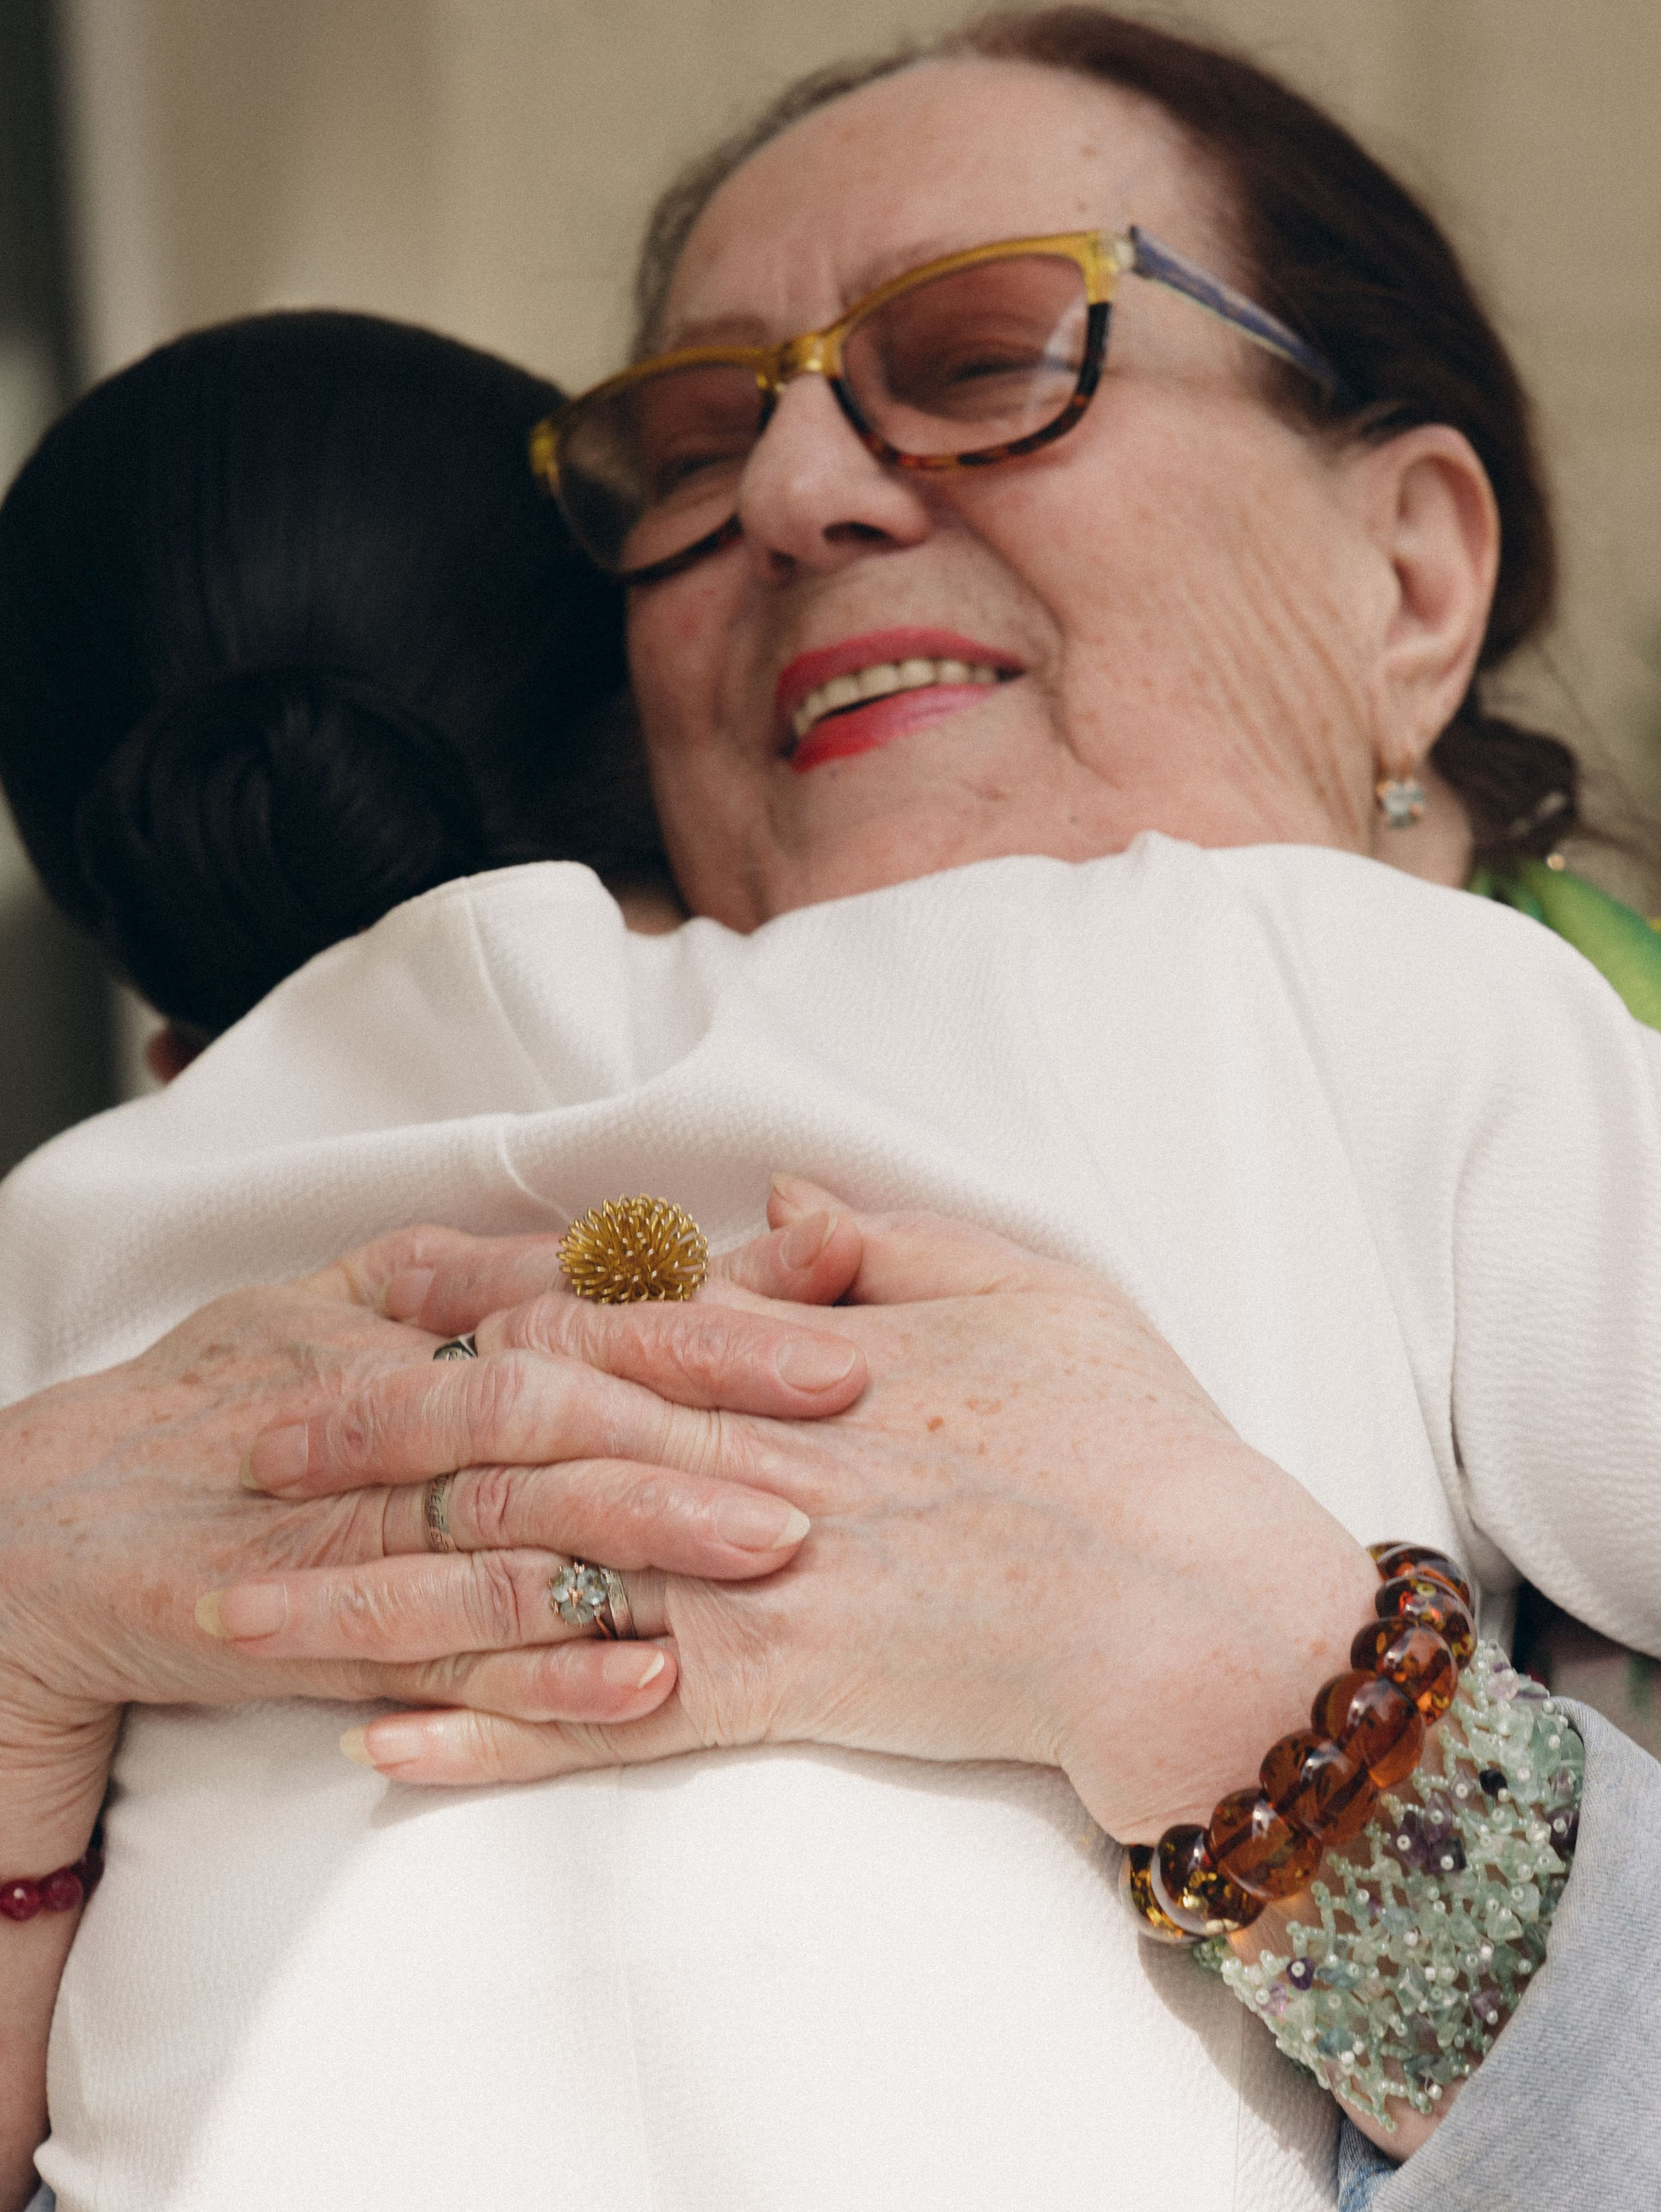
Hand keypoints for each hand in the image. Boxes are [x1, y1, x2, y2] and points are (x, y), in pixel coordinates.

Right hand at [0, 1215, 868, 1765]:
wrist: (38, 1531)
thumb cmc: (218, 1401)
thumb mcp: (333, 1302)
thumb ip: (476, 1276)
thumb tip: (626, 1242)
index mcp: (403, 1318)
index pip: (580, 1301)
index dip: (710, 1309)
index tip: (834, 1320)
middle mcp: (385, 1408)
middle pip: (559, 1394)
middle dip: (705, 1407)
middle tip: (841, 1428)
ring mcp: (348, 1525)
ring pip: (511, 1515)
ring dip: (646, 1527)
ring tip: (776, 1544)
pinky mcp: (313, 1637)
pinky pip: (445, 1654)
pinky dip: (548, 1667)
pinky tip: (650, 1679)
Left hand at [225, 1184, 1378, 1840]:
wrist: (1198, 1600)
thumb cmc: (1124, 1432)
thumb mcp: (1018, 1282)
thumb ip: (880, 1238)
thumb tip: (770, 1196)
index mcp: (795, 1356)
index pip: (595, 1318)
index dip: (471, 1312)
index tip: (374, 1305)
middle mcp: (743, 1458)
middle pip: (520, 1438)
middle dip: (376, 1438)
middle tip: (255, 1442)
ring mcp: (749, 1579)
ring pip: (532, 1574)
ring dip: (384, 1588)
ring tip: (257, 1598)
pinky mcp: (775, 1692)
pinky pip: (605, 1722)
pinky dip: (491, 1736)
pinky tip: (386, 1746)